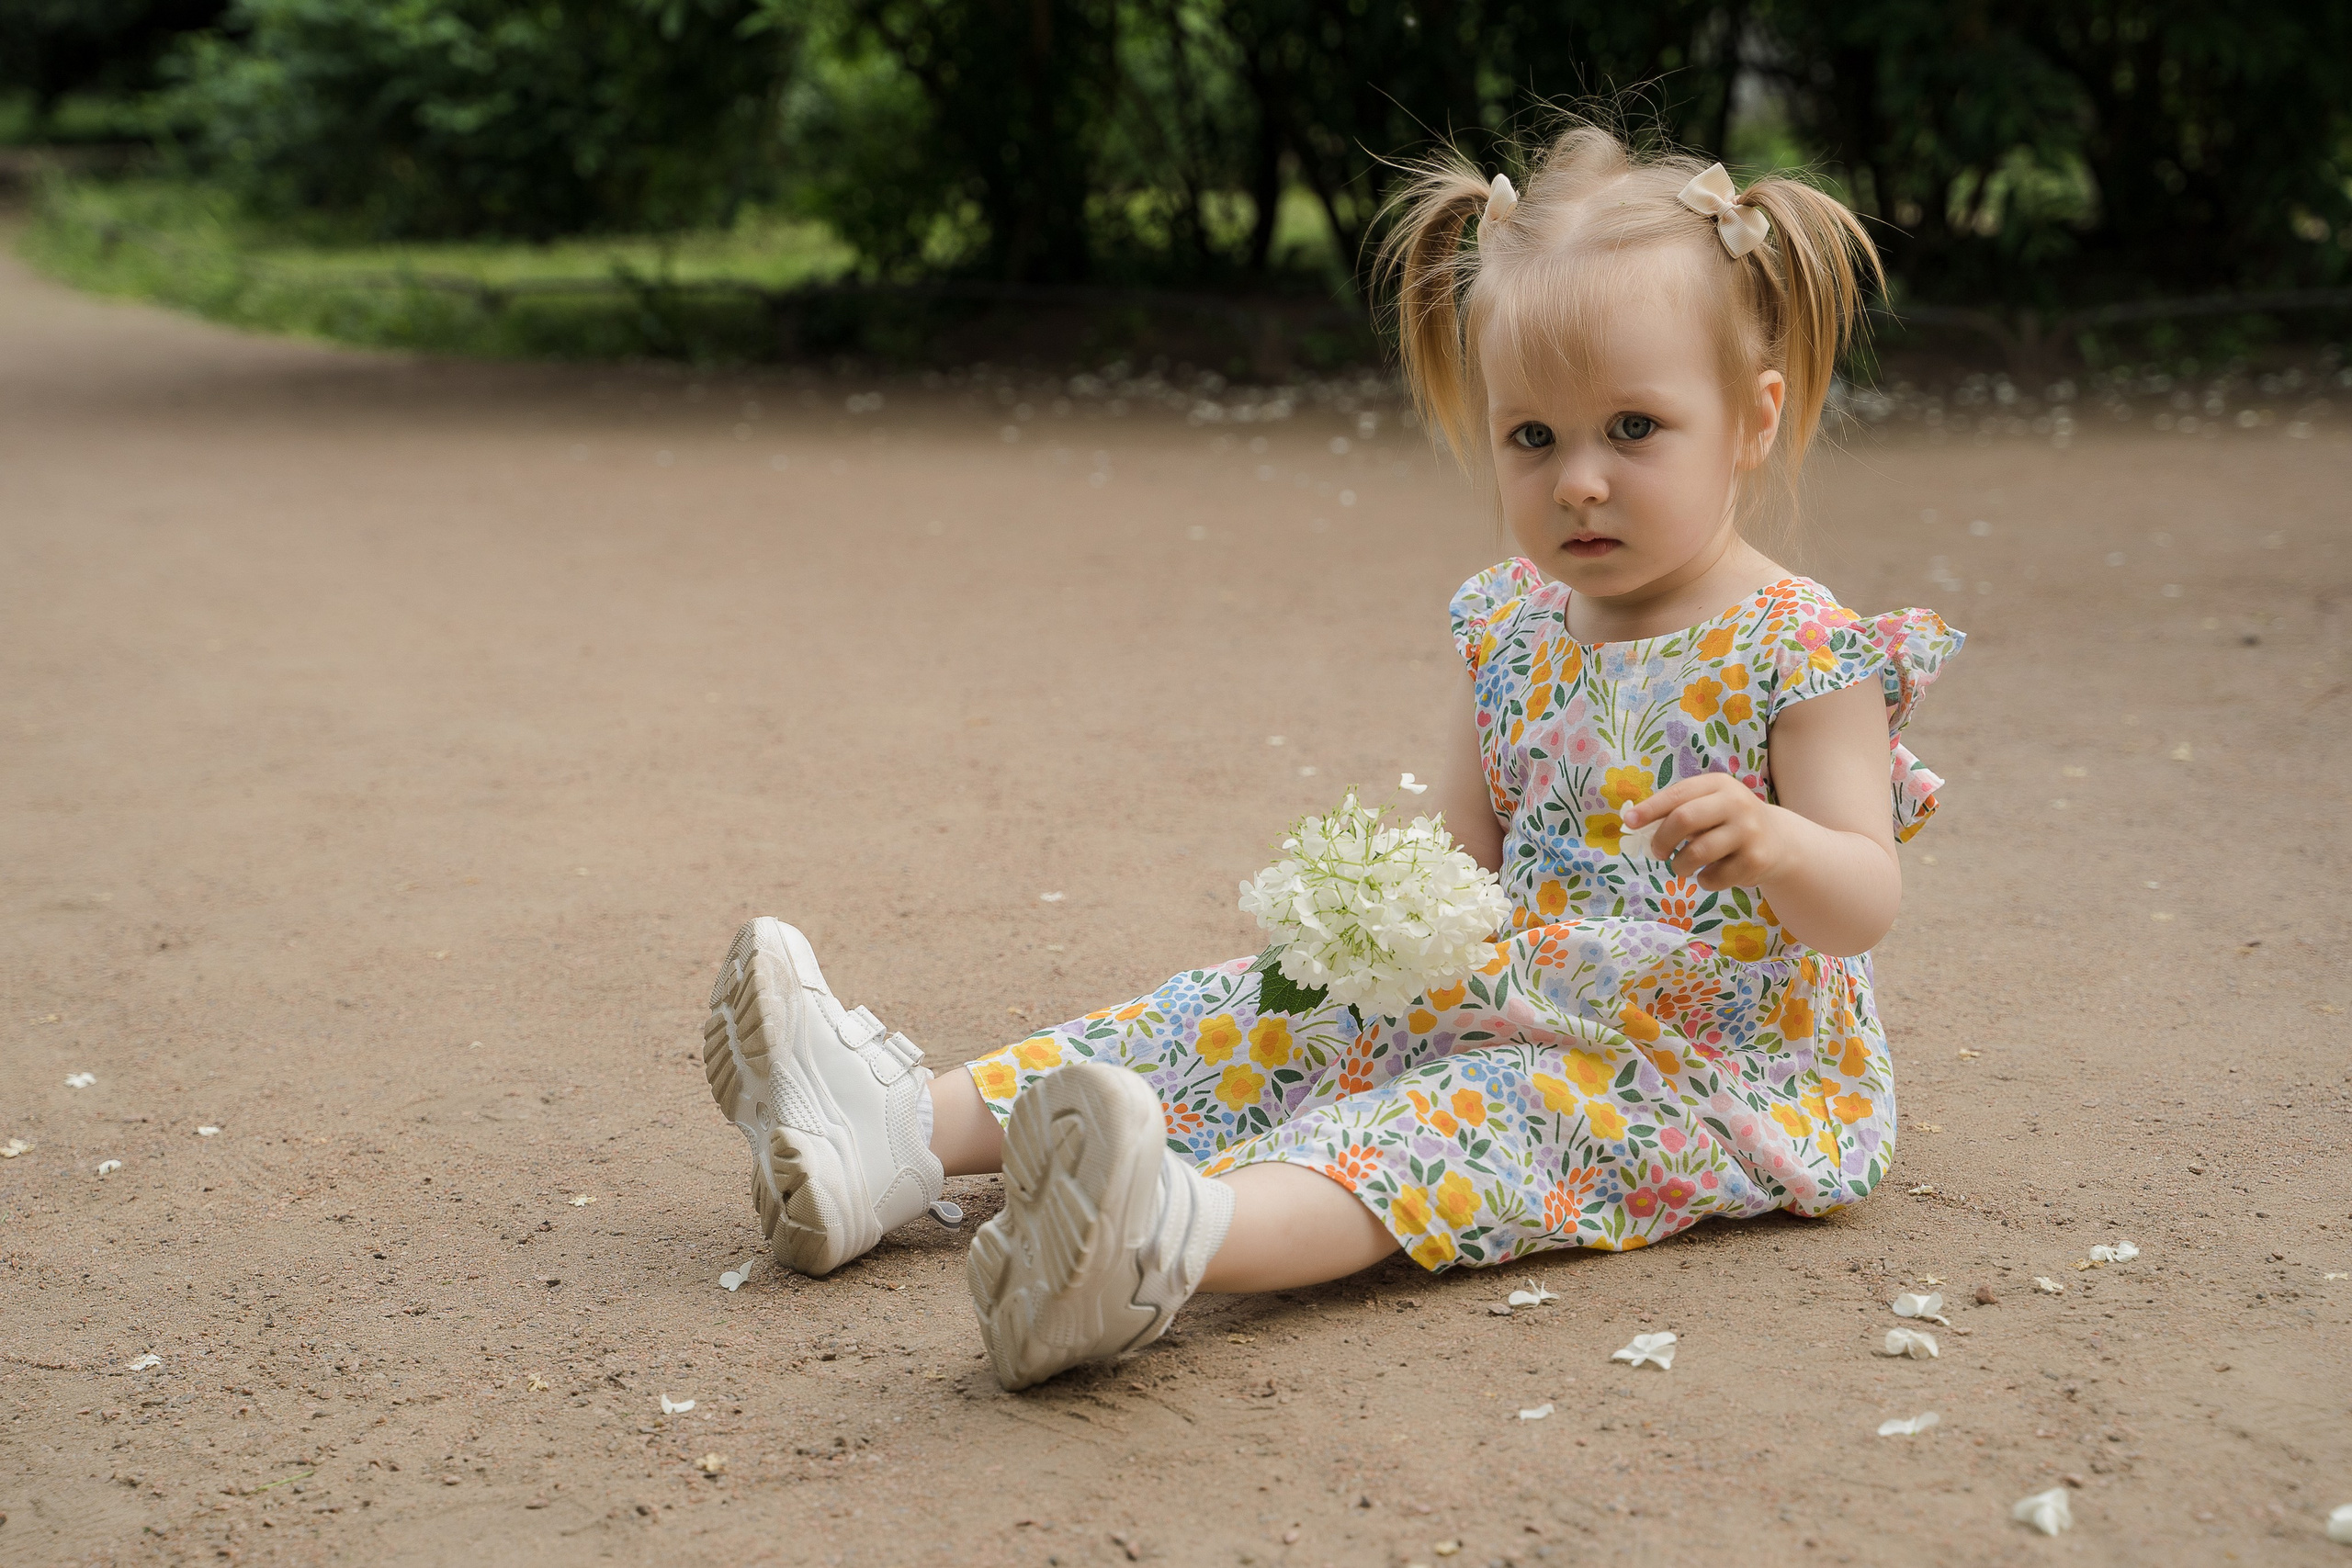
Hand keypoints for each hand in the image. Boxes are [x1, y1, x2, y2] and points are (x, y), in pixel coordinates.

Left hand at [1621, 773, 1794, 890]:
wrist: (1778, 841)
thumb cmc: (1727, 822)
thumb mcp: (1708, 804)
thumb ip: (1677, 809)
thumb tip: (1633, 821)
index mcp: (1718, 784)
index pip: (1677, 794)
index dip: (1649, 809)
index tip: (1629, 822)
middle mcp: (1736, 803)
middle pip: (1684, 819)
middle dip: (1661, 840)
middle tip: (1657, 852)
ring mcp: (1748, 832)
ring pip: (1696, 853)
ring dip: (1679, 865)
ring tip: (1682, 866)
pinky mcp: (1755, 860)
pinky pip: (1713, 877)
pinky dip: (1703, 880)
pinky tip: (1711, 873)